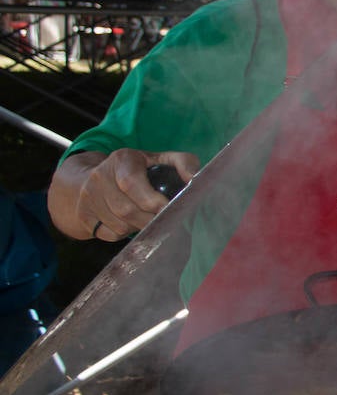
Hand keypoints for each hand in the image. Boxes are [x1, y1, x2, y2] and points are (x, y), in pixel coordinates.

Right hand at [81, 149, 198, 240]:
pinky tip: (132, 223)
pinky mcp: (83, 215)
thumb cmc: (138, 170)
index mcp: (121, 159)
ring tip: (148, 219)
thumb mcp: (160, 159)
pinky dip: (126, 234)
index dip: (152, 201)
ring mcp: (88, 198)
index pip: (131, 183)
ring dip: (139, 227)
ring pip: (120, 225)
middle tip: (165, 220)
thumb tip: (194, 179)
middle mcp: (99, 177)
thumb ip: (183, 163)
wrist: (94, 177)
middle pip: (126, 210)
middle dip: (150, 219)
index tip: (169, 209)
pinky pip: (110, 234)